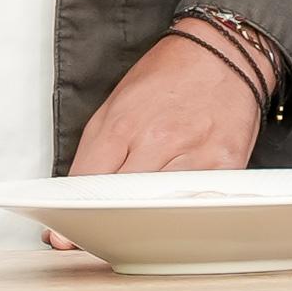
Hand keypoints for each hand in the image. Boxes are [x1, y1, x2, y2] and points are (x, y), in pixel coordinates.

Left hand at [49, 24, 270, 244]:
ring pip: (159, 209)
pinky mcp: (226, 165)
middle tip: (104, 231)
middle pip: (122, 203)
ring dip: (146, 219)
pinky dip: (185, 210)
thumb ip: (93, 154)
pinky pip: (198, 203)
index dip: (73, 213)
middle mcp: (159, 139)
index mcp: (123, 124)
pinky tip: (179, 208)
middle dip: (107, 220)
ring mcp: (194, 153)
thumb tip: (74, 200)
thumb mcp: (116, 105)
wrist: (224, 52)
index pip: (87, 184)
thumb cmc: (168, 77)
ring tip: (143, 220)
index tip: (65, 237)